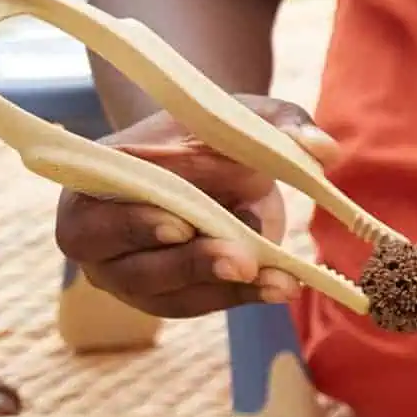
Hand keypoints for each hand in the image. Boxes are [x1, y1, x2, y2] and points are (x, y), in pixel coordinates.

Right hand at [54, 98, 338, 319]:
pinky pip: (203, 302)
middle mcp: (99, 241)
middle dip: (191, 265)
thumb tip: (324, 148)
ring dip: (227, 288)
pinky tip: (284, 286)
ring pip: (171, 294)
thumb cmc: (209, 131)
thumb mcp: (241, 114)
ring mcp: (130, 276)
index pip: (98, 216)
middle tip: (243, 260)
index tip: (182, 225)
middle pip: (134, 267)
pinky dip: (245, 296)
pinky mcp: (168, 296)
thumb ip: (280, 124)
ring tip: (282, 281)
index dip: (134, 224)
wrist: (213, 159)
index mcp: (92, 186)